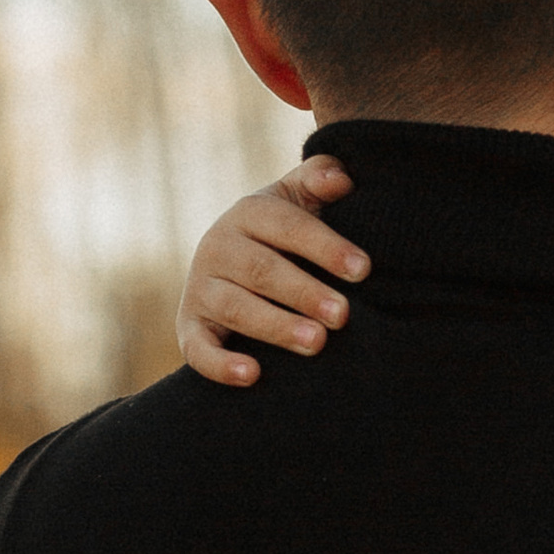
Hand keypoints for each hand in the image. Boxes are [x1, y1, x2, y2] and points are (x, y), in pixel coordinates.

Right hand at [176, 157, 367, 384]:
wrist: (233, 264)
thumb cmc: (283, 233)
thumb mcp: (299, 200)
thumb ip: (319, 181)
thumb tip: (342, 178)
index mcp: (249, 213)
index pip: (288, 227)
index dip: (325, 247)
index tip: (363, 270)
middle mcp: (218, 247)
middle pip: (262, 270)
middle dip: (304, 293)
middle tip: (342, 315)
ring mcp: (201, 289)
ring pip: (236, 308)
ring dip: (276, 326)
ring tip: (316, 343)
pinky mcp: (190, 328)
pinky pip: (199, 349)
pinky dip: (221, 364)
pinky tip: (252, 375)